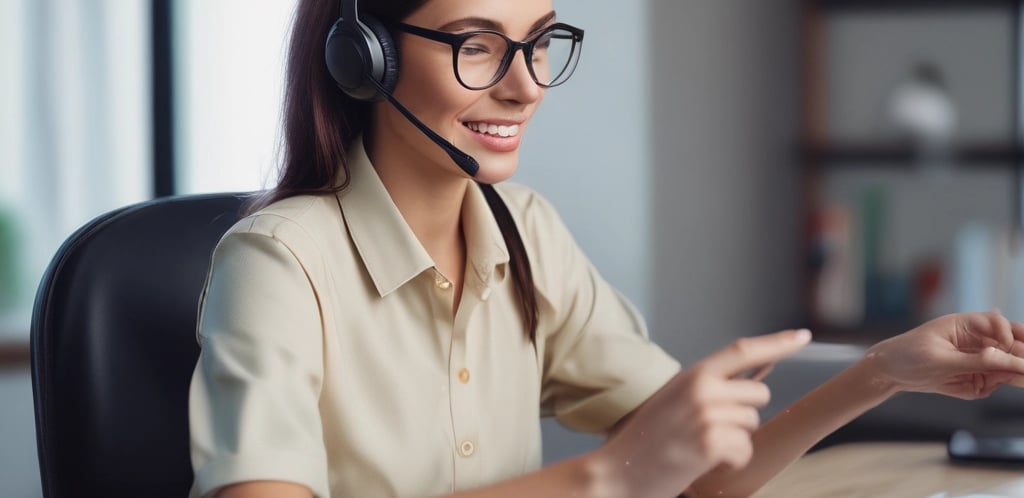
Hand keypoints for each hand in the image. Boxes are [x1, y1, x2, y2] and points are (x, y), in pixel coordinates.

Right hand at [598, 329, 810, 496]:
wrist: (616, 472)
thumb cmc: (644, 441)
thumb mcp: (673, 401)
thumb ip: (706, 388)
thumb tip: (750, 385)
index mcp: (693, 375)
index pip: (743, 350)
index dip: (778, 342)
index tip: (803, 335)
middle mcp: (702, 388)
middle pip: (759, 396)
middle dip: (744, 416)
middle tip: (712, 431)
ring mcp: (707, 414)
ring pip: (752, 425)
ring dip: (734, 443)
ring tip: (701, 448)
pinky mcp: (710, 443)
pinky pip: (744, 451)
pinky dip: (729, 463)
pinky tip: (703, 464)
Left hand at [864, 311, 1023, 398]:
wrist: (888, 372)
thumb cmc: (907, 356)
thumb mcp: (941, 360)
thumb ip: (976, 361)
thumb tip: (1007, 359)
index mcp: (965, 325)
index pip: (998, 324)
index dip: (1009, 333)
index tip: (1007, 345)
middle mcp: (975, 340)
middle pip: (1010, 344)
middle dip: (1019, 355)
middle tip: (1022, 368)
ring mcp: (977, 359)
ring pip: (1007, 364)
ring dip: (1013, 372)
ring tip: (1011, 378)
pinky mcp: (974, 376)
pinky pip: (994, 382)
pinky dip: (995, 385)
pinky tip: (994, 384)